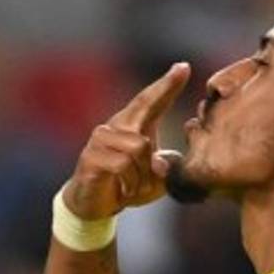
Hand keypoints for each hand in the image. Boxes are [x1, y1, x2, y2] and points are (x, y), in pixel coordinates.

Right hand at [63, 62, 190, 220]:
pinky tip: (126, 192)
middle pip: (144, 112)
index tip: (184, 67)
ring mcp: (100, 140)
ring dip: (143, 174)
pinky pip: (121, 165)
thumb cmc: (127, 186)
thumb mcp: (155, 177)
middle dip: (159, 126)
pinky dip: (130, 183)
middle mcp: (114, 126)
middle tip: (158, 167)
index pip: (150, 100)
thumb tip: (160, 162)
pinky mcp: (90, 157)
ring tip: (136, 188)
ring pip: (138, 146)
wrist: (93, 206)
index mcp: (132, 125)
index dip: (167, 84)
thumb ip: (166, 167)